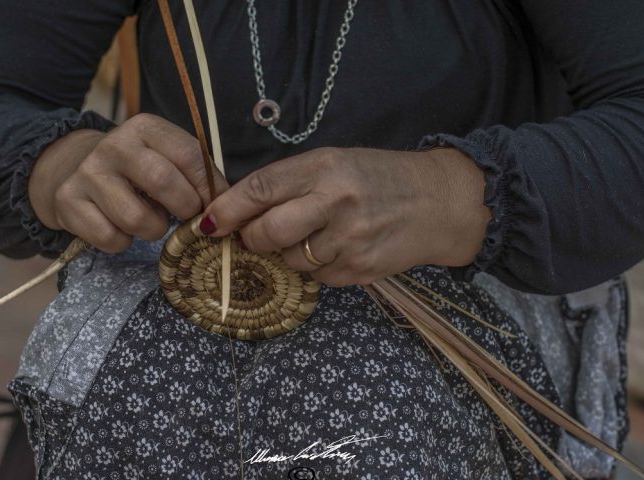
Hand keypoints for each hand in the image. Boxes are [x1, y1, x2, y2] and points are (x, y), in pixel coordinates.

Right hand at [28, 113, 226, 252]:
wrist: (71, 167)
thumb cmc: (137, 170)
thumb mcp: (165, 157)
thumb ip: (196, 175)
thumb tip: (226, 206)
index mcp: (146, 128)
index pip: (190, 155)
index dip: (210, 187)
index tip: (214, 204)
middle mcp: (114, 145)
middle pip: (163, 182)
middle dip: (185, 208)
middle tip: (187, 216)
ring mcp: (88, 173)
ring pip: (137, 219)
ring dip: (154, 230)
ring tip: (151, 220)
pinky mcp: (68, 202)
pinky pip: (111, 238)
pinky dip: (123, 242)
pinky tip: (121, 227)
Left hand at [203, 147, 489, 286]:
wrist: (437, 202)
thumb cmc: (379, 178)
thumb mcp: (336, 163)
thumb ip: (291, 183)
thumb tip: (240, 213)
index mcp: (324, 167)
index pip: (260, 189)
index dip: (226, 209)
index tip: (206, 223)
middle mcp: (335, 202)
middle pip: (267, 232)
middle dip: (252, 238)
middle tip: (256, 236)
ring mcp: (348, 240)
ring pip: (289, 260)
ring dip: (289, 253)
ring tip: (317, 235)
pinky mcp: (359, 269)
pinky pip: (317, 277)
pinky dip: (317, 267)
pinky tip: (340, 248)